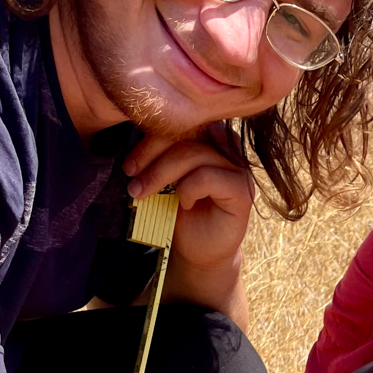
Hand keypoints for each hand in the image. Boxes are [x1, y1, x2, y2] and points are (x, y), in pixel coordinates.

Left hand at [124, 127, 252, 324]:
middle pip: (186, 133)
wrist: (198, 251)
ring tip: (142, 192)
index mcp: (209, 137)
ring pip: (193, 154)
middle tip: (130, 175)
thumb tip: (135, 131)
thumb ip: (163, 152)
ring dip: (161, 174)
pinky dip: (187, 190)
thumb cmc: (180, 212)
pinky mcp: (242, 191)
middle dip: (152, 154)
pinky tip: (183, 203)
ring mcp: (237, 169)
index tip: (130, 164)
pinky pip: (207, 177)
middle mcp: (227, 147)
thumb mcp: (166, 175)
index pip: (181, 121)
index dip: (152, 136)